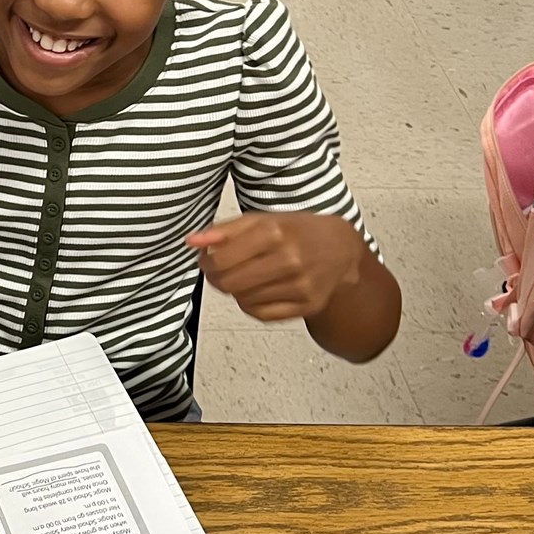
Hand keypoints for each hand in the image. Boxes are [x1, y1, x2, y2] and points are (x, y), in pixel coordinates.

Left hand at [188, 212, 363, 321]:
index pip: (221, 260)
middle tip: (220, 270)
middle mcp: (290, 260)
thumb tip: (193, 241)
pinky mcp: (308, 305)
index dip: (206, 262)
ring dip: (236, 290)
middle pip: (230, 283)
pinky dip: (252, 304)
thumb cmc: (297, 231)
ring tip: (245, 275)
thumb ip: (224, 230)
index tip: (206, 258)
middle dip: (216, 278)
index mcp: (275, 233)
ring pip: (243, 300)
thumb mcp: (261, 220)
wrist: (341, 247)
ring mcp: (301, 285)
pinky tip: (258, 289)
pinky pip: (262, 314)